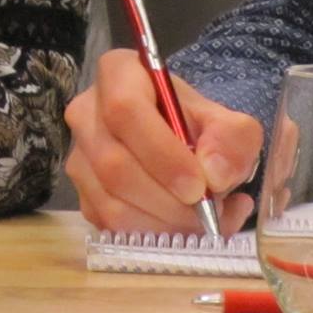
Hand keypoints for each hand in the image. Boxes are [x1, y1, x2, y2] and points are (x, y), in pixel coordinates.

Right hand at [65, 48, 259, 233]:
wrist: (184, 145)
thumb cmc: (199, 126)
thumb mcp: (230, 123)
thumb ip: (232, 140)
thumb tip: (214, 175)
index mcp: (118, 74)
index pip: (125, 110)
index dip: (161, 153)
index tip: (198, 186)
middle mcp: (87, 114)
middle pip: (115, 165)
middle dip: (169, 201)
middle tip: (210, 212)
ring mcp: (79, 158)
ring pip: (111, 203)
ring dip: (165, 224)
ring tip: (208, 221)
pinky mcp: (83, 196)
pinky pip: (111, 227)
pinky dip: (154, 237)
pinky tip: (187, 228)